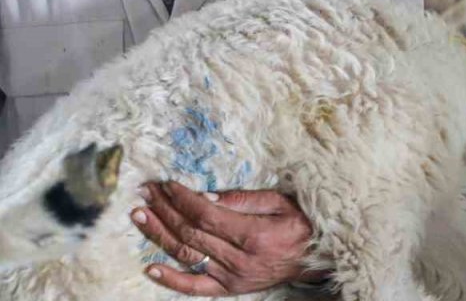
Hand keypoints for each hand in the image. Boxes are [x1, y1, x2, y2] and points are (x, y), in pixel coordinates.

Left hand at [131, 182, 325, 295]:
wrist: (317, 258)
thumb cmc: (301, 225)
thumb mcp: (281, 202)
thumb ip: (245, 199)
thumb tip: (207, 196)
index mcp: (253, 234)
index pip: (205, 214)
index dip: (181, 198)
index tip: (165, 184)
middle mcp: (239, 258)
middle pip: (190, 232)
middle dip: (164, 210)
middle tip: (145, 193)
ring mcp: (232, 277)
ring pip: (187, 255)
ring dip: (159, 235)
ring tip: (139, 216)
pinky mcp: (230, 289)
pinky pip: (195, 288)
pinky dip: (171, 280)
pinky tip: (150, 269)